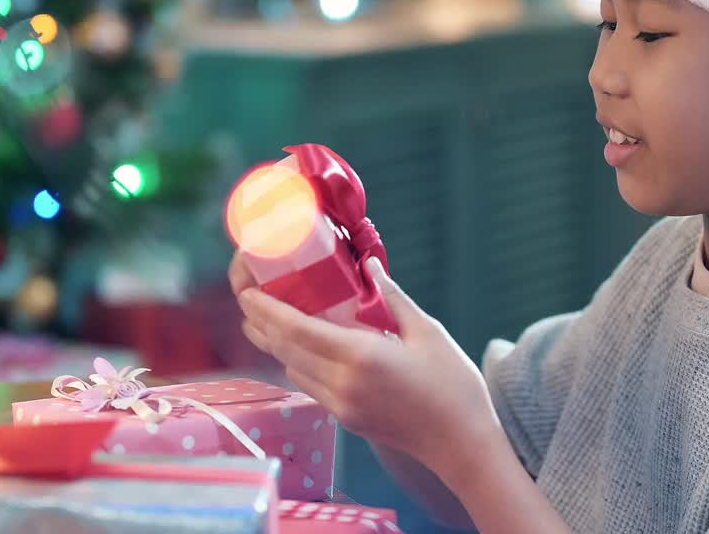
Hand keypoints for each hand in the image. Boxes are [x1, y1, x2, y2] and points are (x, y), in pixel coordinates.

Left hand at [234, 257, 500, 481]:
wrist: (461, 443)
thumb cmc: (452, 383)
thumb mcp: (426, 331)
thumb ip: (392, 297)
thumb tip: (369, 265)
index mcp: (360, 356)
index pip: (296, 330)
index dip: (266, 310)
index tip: (247, 292)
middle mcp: (342, 384)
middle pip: (286, 350)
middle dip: (262, 325)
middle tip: (250, 299)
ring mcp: (341, 406)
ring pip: (294, 371)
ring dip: (279, 346)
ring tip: (270, 321)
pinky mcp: (346, 420)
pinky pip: (310, 387)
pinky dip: (299, 364)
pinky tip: (303, 349)